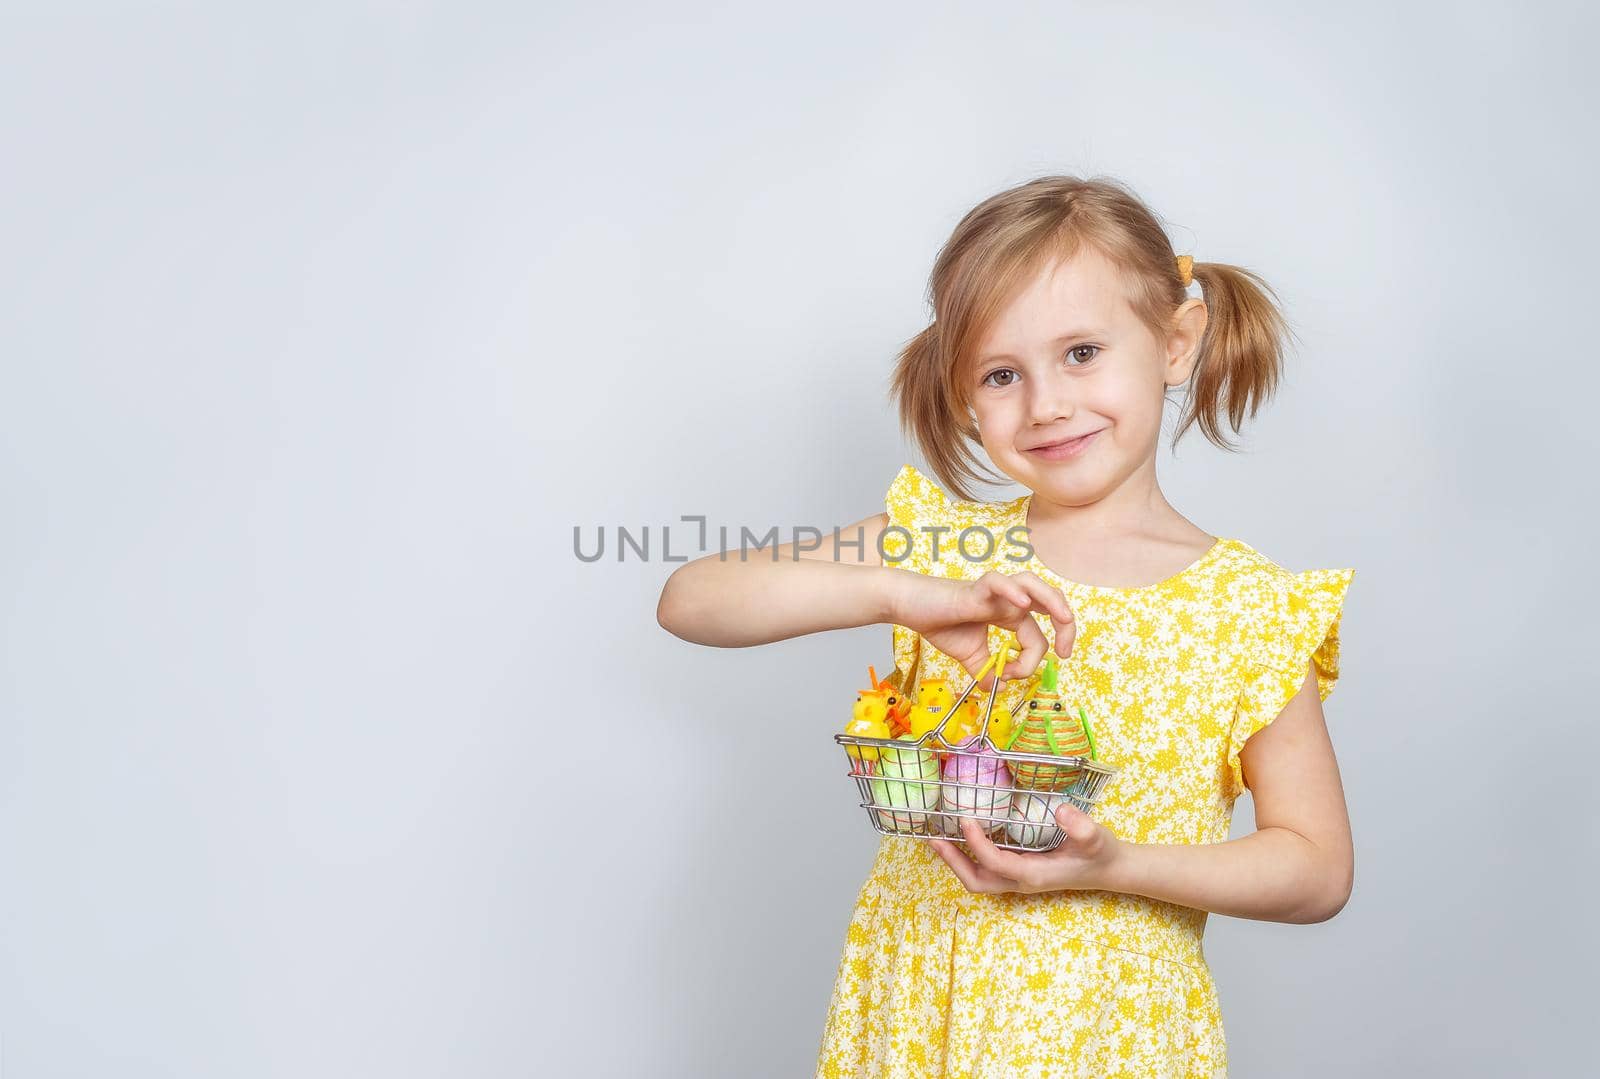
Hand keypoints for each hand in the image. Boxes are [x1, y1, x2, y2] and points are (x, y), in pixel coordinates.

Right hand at [894, 570, 1076, 686]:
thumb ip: (986, 671)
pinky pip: (999, 582)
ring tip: (1065, 619)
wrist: (910, 607)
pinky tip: (1022, 605)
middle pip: (1050, 602)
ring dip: (1054, 601)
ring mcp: (994, 592)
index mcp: (1010, 614)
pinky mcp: (975, 588)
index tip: (1008, 676)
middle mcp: (1007, 600)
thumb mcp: (969, 656)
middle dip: (1066, 626)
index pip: (1036, 636)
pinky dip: (1013, 591)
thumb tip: (997, 689)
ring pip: (1033, 584)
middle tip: (1065, 652)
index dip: (1029, 661)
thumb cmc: (939, 623)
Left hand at [930, 803, 1123, 893]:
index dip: (976, 843)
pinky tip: (964, 836)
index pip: (995, 863)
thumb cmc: (1101, 853)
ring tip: (938, 838)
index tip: (966, 819)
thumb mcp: (1096, 838)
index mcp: (1033, 875)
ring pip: (979, 878)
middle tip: (933, 839)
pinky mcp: (1019, 871)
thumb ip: (1081, 828)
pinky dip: (969, 856)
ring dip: (956, 861)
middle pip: (977, 881)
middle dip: (952, 862)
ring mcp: (1019, 879)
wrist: (1109, 868)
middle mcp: (1021, 881)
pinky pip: (987, 869)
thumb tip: (1060, 811)